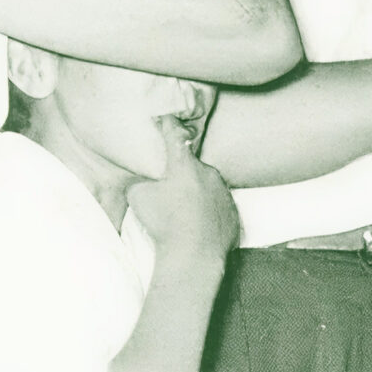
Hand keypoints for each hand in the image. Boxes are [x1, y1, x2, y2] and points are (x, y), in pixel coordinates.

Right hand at [128, 116, 237, 262]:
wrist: (194, 254)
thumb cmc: (165, 223)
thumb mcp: (138, 197)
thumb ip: (140, 182)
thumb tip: (142, 180)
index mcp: (184, 165)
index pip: (173, 136)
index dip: (167, 125)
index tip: (166, 117)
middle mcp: (208, 173)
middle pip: (193, 167)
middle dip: (182, 175)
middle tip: (170, 193)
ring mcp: (224, 192)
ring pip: (208, 186)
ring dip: (197, 194)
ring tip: (184, 215)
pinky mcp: (233, 212)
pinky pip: (219, 206)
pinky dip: (209, 212)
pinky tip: (198, 226)